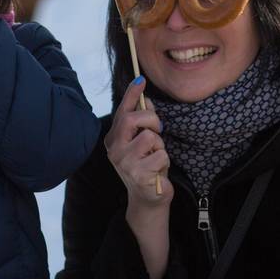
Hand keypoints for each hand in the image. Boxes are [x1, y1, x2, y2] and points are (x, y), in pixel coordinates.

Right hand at [105, 77, 172, 211]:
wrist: (147, 199)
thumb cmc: (146, 167)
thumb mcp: (143, 142)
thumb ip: (142, 123)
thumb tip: (146, 100)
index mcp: (114, 139)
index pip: (122, 112)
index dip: (132, 94)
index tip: (140, 79)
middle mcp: (115, 149)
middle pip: (133, 119)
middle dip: (151, 120)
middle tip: (157, 131)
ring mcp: (124, 162)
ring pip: (150, 137)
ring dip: (160, 145)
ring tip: (155, 157)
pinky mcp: (138, 174)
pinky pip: (161, 155)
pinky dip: (164, 161)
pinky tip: (158, 170)